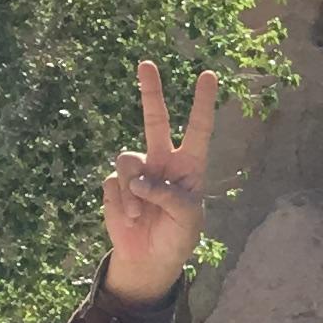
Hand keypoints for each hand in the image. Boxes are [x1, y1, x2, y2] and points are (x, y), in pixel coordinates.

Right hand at [103, 61, 217, 304]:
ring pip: (129, 159)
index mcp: (191, 165)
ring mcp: (138, 171)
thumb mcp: (186, 218)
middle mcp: (163, 160)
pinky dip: (122, 203)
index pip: (198, 128)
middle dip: (151, 92)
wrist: (150, 258)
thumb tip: (139, 179)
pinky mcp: (116, 185)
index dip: (202, 103)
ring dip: (134, 190)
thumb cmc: (178, 236)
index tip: (208, 75)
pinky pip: (115, 183)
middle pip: (155, 120)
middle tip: (146, 63)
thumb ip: (168, 196)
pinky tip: (129, 219)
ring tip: (141, 214)